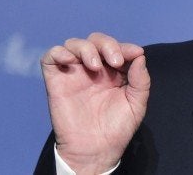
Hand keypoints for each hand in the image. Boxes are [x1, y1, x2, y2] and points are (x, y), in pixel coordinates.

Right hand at [41, 32, 149, 173]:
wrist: (95, 150)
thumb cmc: (117, 129)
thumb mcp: (136, 104)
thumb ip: (141, 80)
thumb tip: (140, 56)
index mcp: (114, 71)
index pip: (117, 49)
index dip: (126, 47)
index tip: (135, 53)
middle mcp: (94, 69)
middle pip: (96, 41)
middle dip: (108, 45)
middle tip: (115, 61)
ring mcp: (74, 73)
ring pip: (74, 44)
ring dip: (86, 48)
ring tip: (94, 66)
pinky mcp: (56, 80)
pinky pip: (51, 57)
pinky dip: (59, 52)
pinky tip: (70, 60)